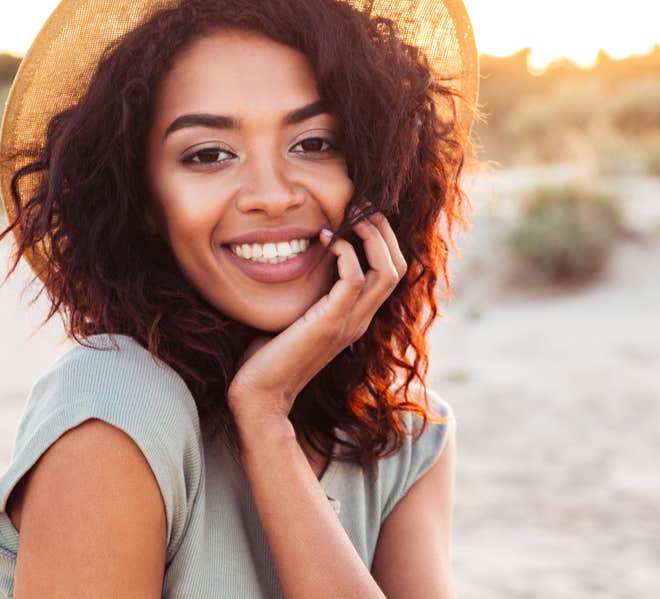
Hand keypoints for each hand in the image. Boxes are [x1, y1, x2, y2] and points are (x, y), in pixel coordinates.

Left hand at [227, 208, 408, 425]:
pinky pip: (355, 279)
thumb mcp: (295, 316)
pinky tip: (325, 242)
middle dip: (383, 230)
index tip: (357, 215)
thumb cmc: (268, 356)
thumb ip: (307, 292)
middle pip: (399, 266)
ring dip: (371, 236)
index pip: (391, 273)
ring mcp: (349, 323)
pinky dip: (346, 254)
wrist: (259, 394)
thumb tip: (297, 256)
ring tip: (351, 216)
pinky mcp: (330, 324)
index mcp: (356, 318)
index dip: (382, 240)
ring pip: (388, 271)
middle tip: (359, 206)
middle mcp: (360, 320)